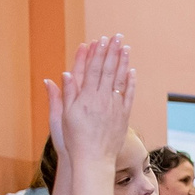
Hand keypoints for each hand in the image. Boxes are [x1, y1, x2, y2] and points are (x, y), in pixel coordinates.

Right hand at [50, 34, 133, 165]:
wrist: (92, 159)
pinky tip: (131, 71)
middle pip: (107, 70)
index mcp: (85, 97)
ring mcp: (114, 107)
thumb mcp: (63, 116)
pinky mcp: (123, 116)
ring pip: (119, 80)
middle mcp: (101, 99)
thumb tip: (62, 75)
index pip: (92, 69)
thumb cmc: (74, 138)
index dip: (96, 53)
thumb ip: (64, 94)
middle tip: (116, 36)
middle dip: (111, 52)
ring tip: (125, 47)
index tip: (100, 40)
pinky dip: (130, 82)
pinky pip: (128, 95)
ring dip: (122, 62)